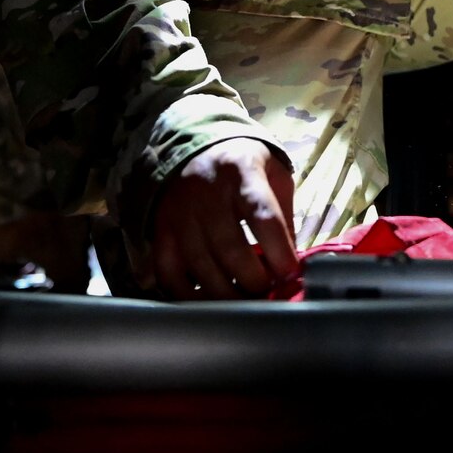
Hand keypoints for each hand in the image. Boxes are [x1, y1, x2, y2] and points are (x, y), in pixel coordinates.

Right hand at [152, 137, 298, 300]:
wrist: (196, 149)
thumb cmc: (244, 168)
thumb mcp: (273, 176)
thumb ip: (284, 217)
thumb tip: (291, 267)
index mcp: (241, 172)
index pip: (263, 217)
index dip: (279, 251)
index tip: (292, 274)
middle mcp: (207, 193)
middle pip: (229, 248)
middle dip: (253, 280)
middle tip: (268, 293)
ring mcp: (180, 213)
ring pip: (200, 265)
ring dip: (225, 294)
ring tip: (244, 303)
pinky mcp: (161, 230)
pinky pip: (168, 271)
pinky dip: (185, 295)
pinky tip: (206, 303)